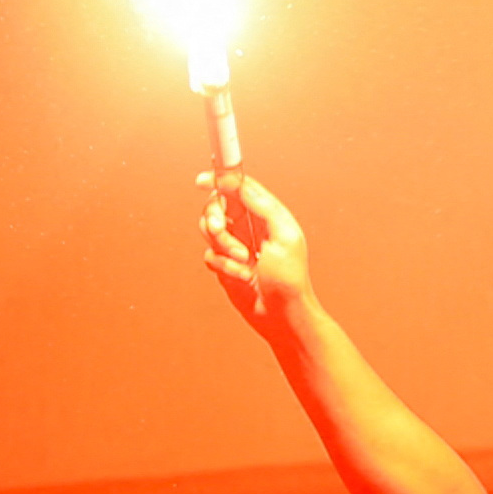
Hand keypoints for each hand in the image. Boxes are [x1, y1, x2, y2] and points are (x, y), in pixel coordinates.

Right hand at [197, 170, 314, 328]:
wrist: (281, 316)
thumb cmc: (290, 279)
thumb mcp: (284, 236)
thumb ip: (263, 207)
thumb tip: (242, 185)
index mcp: (265, 214)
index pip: (238, 186)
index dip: (219, 178)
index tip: (202, 178)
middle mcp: (248, 226)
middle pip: (216, 205)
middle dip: (214, 218)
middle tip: (219, 229)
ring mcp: (234, 244)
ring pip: (208, 230)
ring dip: (223, 246)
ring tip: (244, 262)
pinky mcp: (224, 264)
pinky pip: (209, 255)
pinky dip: (223, 266)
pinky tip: (242, 277)